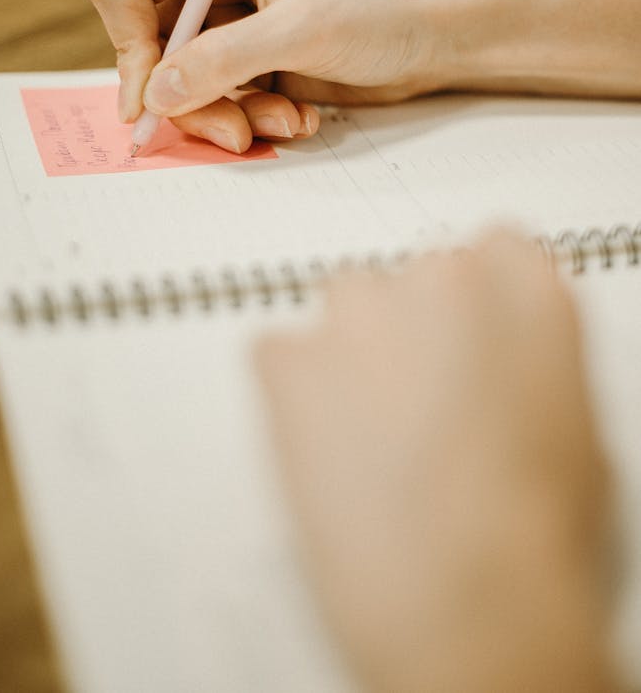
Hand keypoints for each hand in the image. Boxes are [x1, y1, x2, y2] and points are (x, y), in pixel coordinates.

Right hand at [85, 0, 439, 151]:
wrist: (437, 36)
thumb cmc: (383, 9)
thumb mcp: (305, 30)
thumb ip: (225, 59)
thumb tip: (156, 95)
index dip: (129, 45)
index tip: (153, 100)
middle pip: (146, 47)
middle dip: (188, 97)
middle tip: (233, 131)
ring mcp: (224, 22)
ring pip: (179, 85)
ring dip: (226, 115)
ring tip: (285, 120)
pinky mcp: (244, 60)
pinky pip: (215, 101)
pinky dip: (250, 118)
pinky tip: (298, 115)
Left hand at [255, 231, 615, 692]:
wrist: (467, 601)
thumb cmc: (533, 536)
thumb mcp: (573, 430)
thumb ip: (530, 364)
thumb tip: (501, 371)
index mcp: (521, 286)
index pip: (490, 247)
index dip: (475, 301)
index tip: (465, 333)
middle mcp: (438, 279)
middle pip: (413, 277)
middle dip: (412, 329)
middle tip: (418, 404)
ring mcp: (357, 311)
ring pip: (344, 304)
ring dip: (351, 352)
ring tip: (369, 436)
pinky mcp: (285, 357)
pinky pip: (276, 353)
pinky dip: (289, 391)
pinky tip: (322, 448)